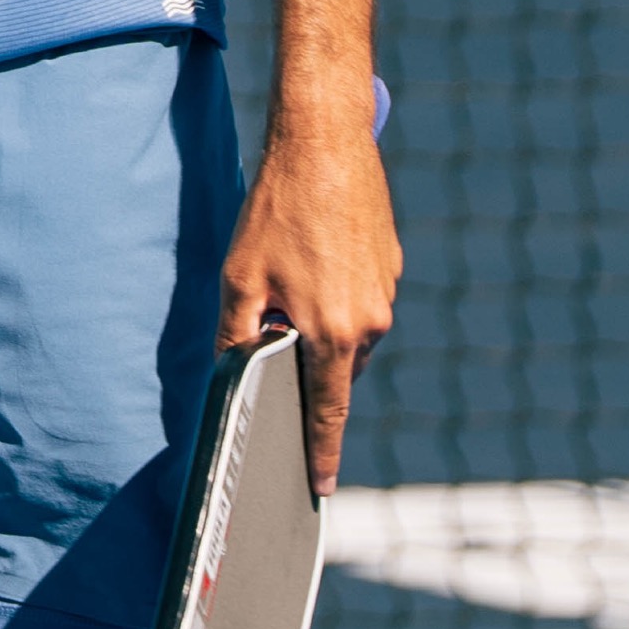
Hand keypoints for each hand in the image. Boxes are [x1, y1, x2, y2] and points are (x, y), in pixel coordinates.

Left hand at [222, 125, 397, 490]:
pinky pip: (360, 302)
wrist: (325, 143)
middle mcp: (370, 322)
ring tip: (288, 279)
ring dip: (319, 326)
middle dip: (306, 368)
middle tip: (273, 337)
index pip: (328, 411)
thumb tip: (237, 375)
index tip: (321, 485)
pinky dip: (335, 296)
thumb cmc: (276, 211)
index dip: (321, 451)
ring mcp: (386, 293)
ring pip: (348, 336)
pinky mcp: (391, 267)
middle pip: (335, 372)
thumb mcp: (239, 278)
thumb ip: (239, 336)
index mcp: (332, 333)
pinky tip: (309, 257)